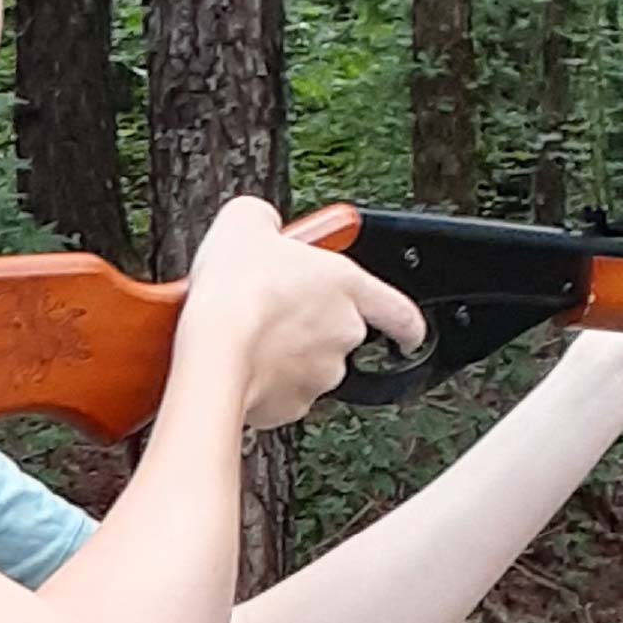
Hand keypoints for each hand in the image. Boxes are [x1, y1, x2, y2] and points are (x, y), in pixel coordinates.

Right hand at [173, 197, 427, 428]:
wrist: (212, 349)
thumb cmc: (236, 290)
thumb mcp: (244, 222)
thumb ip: (264, 218)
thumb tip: (261, 221)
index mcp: (346, 283)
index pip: (398, 310)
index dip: (405, 323)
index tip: (409, 333)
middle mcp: (344, 331)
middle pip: (339, 333)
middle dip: (308, 327)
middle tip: (268, 312)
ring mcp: (321, 372)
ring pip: (307, 365)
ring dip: (282, 354)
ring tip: (241, 339)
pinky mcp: (291, 404)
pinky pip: (280, 394)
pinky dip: (260, 382)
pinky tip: (233, 365)